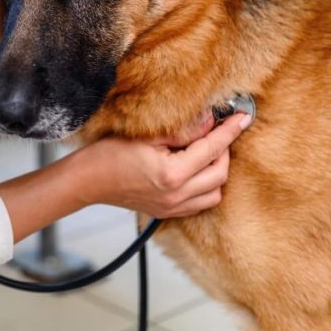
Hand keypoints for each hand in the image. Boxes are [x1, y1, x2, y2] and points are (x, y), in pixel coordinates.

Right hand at [75, 114, 249, 217]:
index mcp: (172, 174)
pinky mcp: (168, 213)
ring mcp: (173, 207)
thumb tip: (210, 121)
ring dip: (217, 171)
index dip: (229, 131)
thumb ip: (183, 131)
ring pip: (215, 192)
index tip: (242, 117)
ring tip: (206, 153)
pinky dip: (206, 187)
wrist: (88, 181)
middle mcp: (177, 195)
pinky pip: (200, 203)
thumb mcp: (147, 135)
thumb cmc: (110, 154)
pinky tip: (196, 171)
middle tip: (218, 132)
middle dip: (225, 150)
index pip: (212, 149)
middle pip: (220, 173)